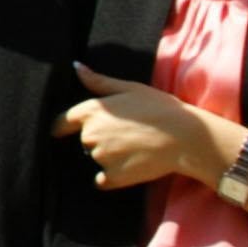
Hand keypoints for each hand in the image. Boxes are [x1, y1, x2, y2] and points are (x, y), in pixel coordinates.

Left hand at [51, 62, 237, 190]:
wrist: (185, 137)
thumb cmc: (160, 108)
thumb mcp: (129, 88)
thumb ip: (98, 81)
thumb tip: (76, 66)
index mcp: (91, 110)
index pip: (62, 122)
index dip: (63, 127)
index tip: (62, 132)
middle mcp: (90, 134)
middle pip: (85, 140)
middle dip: (99, 138)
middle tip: (126, 135)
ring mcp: (101, 157)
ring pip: (96, 158)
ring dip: (108, 157)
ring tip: (134, 148)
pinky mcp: (113, 176)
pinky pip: (103, 180)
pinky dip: (112, 176)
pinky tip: (132, 166)